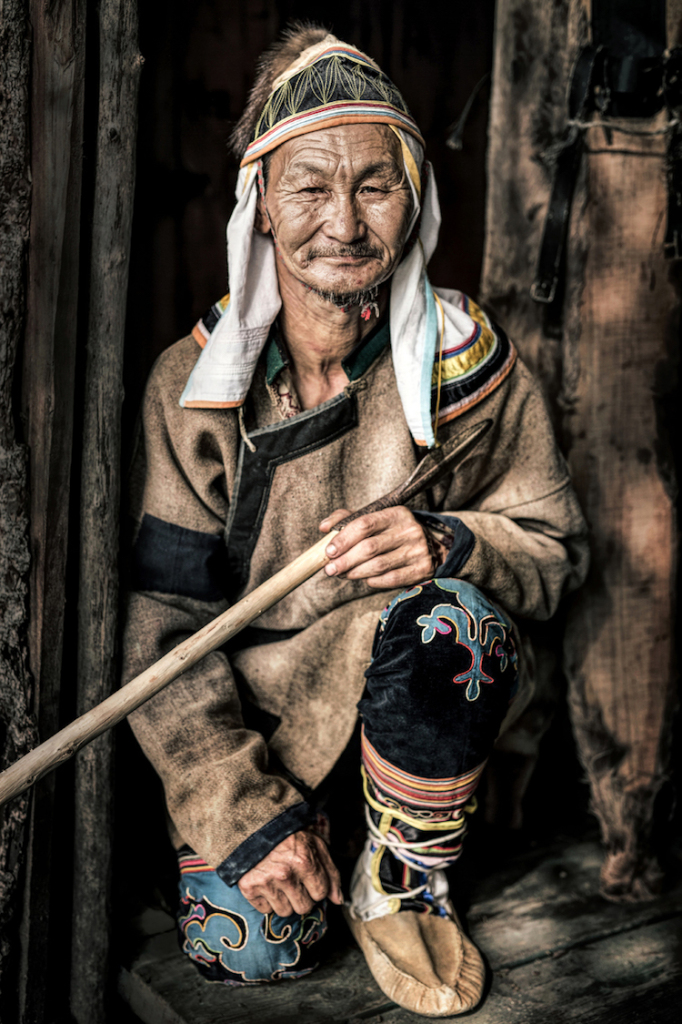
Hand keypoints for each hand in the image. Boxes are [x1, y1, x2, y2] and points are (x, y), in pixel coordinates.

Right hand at [238, 831, 342, 916]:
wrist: (255, 826)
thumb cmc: (289, 836)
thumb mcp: (316, 845)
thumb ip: (331, 872)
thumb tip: (338, 900)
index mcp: (304, 862)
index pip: (320, 893)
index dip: (316, 885)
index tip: (308, 876)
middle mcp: (285, 874)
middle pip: (303, 907)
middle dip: (302, 896)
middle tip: (294, 880)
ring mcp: (266, 882)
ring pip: (285, 911)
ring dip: (284, 900)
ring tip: (280, 881)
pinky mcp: (249, 887)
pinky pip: (265, 909)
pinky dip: (266, 900)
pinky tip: (267, 883)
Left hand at [320, 505, 435, 588]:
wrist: (433, 547)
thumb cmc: (394, 533)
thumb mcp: (377, 520)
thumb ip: (348, 519)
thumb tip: (324, 527)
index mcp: (396, 514)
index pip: (364, 524)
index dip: (343, 539)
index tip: (328, 552)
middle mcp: (410, 530)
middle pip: (369, 547)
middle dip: (345, 560)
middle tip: (330, 569)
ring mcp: (418, 550)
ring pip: (378, 565)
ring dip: (355, 572)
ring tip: (343, 574)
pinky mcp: (422, 569)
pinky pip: (391, 579)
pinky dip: (373, 581)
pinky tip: (365, 579)